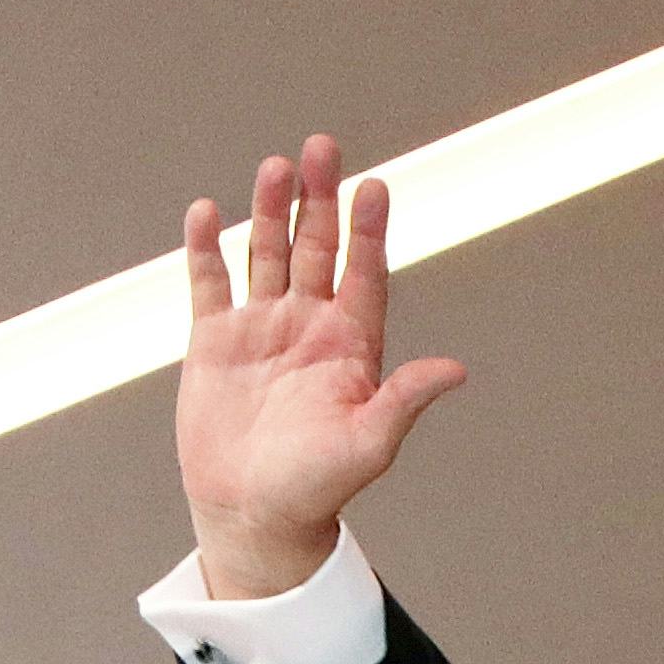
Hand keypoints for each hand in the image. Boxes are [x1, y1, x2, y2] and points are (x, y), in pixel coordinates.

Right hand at [176, 134, 464, 598]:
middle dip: (320, 200)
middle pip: (317, 249)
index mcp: (351, 346)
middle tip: (324, 148)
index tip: (374, 187)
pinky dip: (207, 248)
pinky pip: (210, 283)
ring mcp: (261, 329)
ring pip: (267, 254)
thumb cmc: (318, 487)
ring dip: (271, 211)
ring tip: (276, 166)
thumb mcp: (368, 444)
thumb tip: (456, 370)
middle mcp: (308, 326)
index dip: (368, 231)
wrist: (255, 515)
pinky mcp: (214, 341)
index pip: (364, 273)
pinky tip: (208, 212)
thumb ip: (404, 400)